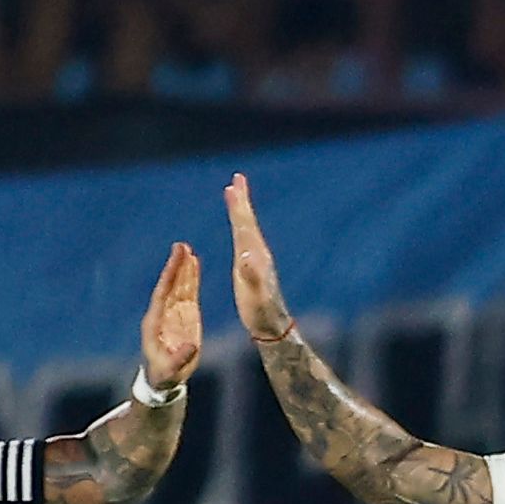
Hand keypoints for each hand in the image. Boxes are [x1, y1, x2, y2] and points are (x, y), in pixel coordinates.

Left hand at [139, 241, 203, 390]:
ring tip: (189, 250)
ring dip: (184, 269)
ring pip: (179, 286)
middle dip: (176, 266)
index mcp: (155, 322)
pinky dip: (191, 279)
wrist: (164, 379)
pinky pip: (188, 294)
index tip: (176, 261)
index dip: (169, 277)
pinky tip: (195, 265)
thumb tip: (190, 347)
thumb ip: (179, 358)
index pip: (162, 294)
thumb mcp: (170, 371)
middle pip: (170, 285)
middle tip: (182, 246)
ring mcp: (174, 313)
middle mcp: (163, 313)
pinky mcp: (185, 316)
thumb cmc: (164, 375)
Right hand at [224, 173, 295, 343]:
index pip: (244, 226)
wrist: (272, 325)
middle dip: (242, 200)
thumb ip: (251, 276)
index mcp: (254, 255)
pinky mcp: (254, 266)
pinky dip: (241, 227)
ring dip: (242, 210)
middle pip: (248, 221)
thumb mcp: (255, 294)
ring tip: (236, 193)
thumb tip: (245, 258)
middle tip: (238, 178)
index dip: (238, 207)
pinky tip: (240, 227)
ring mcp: (257, 258)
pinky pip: (245, 239)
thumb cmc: (260, 312)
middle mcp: (258, 253)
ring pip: (248, 228)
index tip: (232, 187)